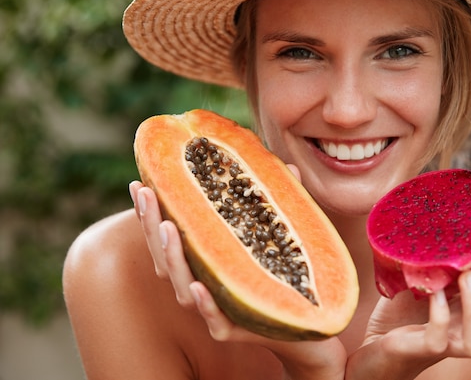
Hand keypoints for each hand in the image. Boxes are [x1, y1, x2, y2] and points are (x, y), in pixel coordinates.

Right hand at [129, 167, 347, 379]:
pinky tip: (198, 285)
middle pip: (166, 256)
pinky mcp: (232, 328)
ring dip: (173, 257)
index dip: (151, 212)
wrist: (305, 318)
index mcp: (205, 259)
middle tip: (145, 193)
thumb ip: (279, 203)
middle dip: (151, 224)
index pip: (170, 233)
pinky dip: (204, 303)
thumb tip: (290, 167)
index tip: (140, 182)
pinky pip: (214, 319)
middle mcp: (202, 281)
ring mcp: (213, 307)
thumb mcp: (279, 234)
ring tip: (168, 228)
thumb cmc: (285, 272)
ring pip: (182, 286)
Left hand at [346, 215, 470, 379]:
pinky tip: (433, 296)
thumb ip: (444, 255)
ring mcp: (448, 342)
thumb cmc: (405, 309)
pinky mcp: (423, 350)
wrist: (376, 345)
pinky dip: (438, 317)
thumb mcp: (428, 275)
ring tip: (468, 275)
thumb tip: (453, 209)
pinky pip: (437, 339)